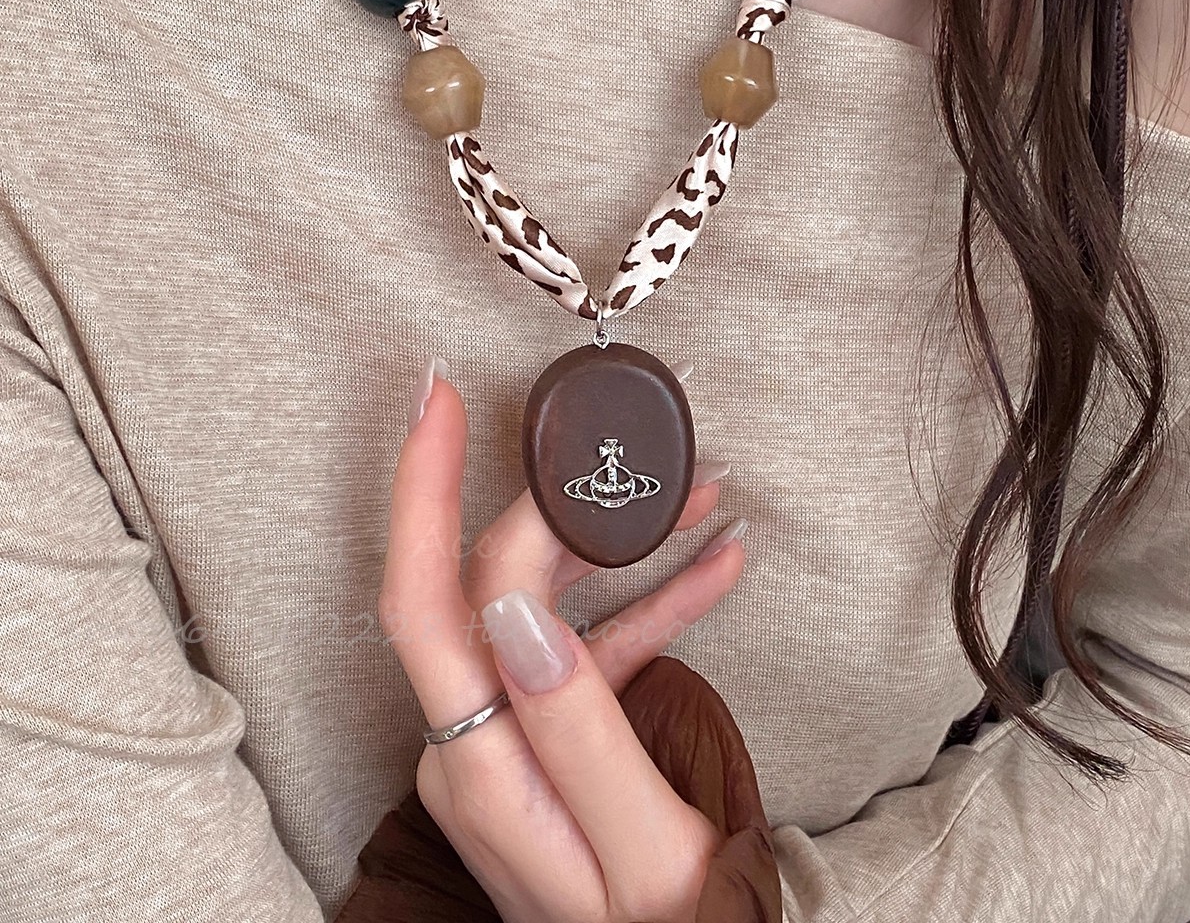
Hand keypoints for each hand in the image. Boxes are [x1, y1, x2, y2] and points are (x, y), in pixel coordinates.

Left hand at [378, 361, 748, 922]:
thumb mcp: (636, 844)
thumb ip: (575, 726)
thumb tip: (515, 604)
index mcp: (480, 763)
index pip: (424, 597)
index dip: (421, 488)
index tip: (436, 399)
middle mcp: (474, 741)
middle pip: (494, 583)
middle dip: (562, 506)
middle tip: (633, 458)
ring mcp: (508, 737)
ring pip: (547, 604)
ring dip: (622, 547)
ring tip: (700, 492)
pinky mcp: (546, 737)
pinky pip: (590, 650)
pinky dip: (649, 603)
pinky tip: (713, 568)